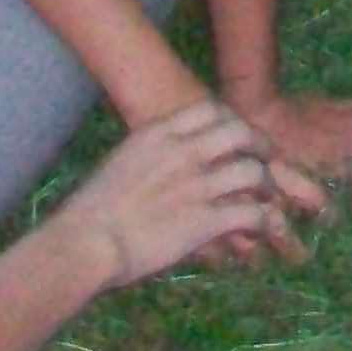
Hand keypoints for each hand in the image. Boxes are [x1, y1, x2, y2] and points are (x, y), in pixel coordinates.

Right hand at [58, 97, 288, 285]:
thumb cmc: (92, 209)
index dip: (230, 120)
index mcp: (158, 133)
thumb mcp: (121, 163)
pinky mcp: (205, 220)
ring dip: (266, 185)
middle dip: (259, 144)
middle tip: (264, 160)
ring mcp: (197, 185)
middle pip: (241, 131)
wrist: (85, 241)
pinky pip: (251, 213)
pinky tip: (259, 227)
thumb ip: (151, 156)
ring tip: (266, 198)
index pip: (210, 109)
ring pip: (253, 171)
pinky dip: (262, 219)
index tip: (236, 136)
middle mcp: (183, 152)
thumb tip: (165, 162)